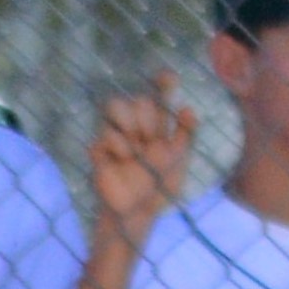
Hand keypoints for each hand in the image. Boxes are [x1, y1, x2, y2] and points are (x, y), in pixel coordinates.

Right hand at [87, 75, 194, 241]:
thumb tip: (189, 108)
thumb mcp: (179, 163)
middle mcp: (137, 128)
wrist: (138, 212)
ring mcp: (116, 136)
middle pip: (138, 100)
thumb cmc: (160, 189)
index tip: (168, 76)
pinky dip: (117, 148)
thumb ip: (185, 136)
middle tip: (150, 140)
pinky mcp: (98, 148)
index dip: (163, 85)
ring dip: (129, 125)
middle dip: (148, 119)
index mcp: (158, 131)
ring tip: (135, 149)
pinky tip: (122, 161)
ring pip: (115, 105)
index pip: (160, 100)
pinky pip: (105, 135)